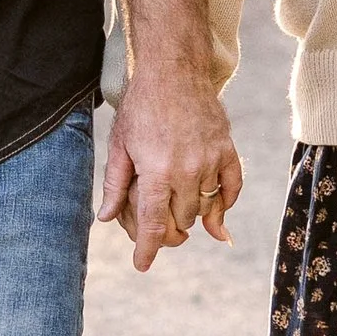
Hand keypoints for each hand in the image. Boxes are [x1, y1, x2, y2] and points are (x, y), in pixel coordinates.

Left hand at [98, 66, 241, 272]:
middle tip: (158, 225)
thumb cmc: (141, 106)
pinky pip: (232, 188)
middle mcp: (188, 170)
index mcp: (158, 171)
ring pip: (206, 207)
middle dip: (169, 229)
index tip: (142, 265)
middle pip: (182, 220)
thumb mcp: (120, 145)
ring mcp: (211, 160)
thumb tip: (104, 218)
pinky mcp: (227, 150)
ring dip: (192, 215)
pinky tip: (217, 212)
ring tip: (180, 212)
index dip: (148, 249)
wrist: (173, 70)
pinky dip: (224, 203)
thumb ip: (115, 184)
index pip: (154, 224)